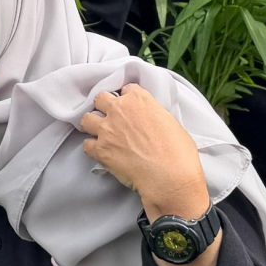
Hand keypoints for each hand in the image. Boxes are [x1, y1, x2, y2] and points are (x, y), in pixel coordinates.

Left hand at [76, 83, 212, 221]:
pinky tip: (101, 153)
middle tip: (112, 118)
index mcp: (139, 99)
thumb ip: (153, 113)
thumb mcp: (170, 121)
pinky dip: (92, 148)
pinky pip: (86, 145)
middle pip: (100, 98)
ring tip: (101, 134)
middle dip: (104, 107)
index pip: (126, 89)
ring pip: (87, 119)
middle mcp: (119, 109)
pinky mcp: (100, 150)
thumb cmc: (178, 151)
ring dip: (93, 125)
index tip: (130, 107)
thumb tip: (148, 120)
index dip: (128, 98)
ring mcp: (107, 129)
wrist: (170, 176)